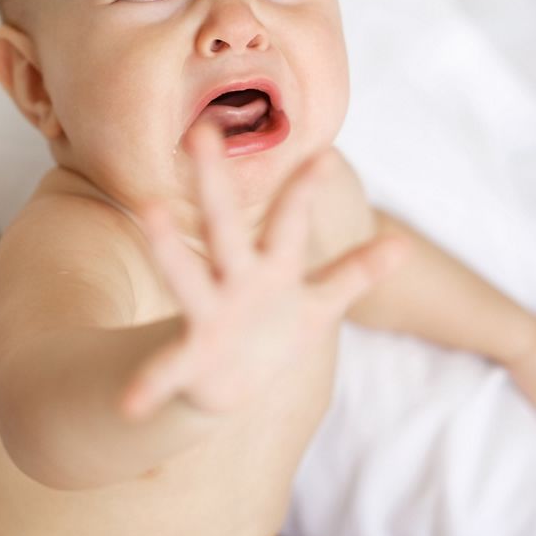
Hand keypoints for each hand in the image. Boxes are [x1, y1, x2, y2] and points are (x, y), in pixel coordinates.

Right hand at [120, 122, 407, 420]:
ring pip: (187, 277)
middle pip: (226, 225)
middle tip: (203, 132)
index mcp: (269, 267)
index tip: (325, 155)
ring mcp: (208, 315)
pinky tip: (131, 404)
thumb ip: (355, 273)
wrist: (226, 382)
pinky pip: (166, 370)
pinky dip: (149, 385)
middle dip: (216, 183)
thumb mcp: (318, 305)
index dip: (306, 191)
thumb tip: (404, 244)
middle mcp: (234, 280)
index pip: (290, 221)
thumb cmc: (273, 329)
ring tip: (149, 209)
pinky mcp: (191, 359)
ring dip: (168, 247)